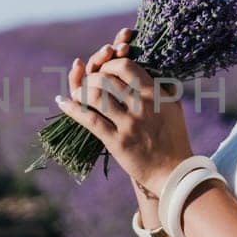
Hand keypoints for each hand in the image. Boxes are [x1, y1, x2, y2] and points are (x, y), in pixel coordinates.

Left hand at [59, 26, 193, 195]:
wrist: (174, 172)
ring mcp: (129, 123)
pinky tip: (63, 102)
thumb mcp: (173, 107)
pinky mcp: (117, 141)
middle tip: (87, 83)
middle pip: (106, 78)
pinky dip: (72, 109)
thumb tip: (151, 71)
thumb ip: (161, 88)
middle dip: (91, 77)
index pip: (126, 66)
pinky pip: (90, 120)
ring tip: (76, 93)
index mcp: (154, 94)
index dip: (109, 65)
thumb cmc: (173, 138)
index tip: (104, 71)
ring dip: (81, 91)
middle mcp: (141, 105)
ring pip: (96, 96)